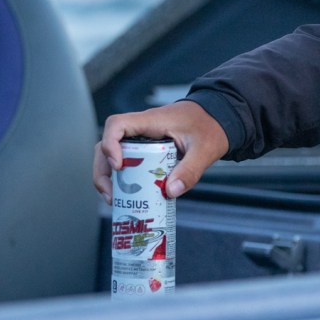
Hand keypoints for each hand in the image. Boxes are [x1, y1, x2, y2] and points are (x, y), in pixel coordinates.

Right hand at [93, 101, 228, 203]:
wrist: (216, 119)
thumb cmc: (209, 127)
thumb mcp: (204, 150)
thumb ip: (190, 170)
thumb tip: (170, 192)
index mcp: (150, 122)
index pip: (116, 124)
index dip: (110, 144)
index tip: (118, 166)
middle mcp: (139, 130)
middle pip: (104, 145)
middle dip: (103, 172)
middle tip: (112, 196)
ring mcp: (139, 140)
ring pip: (110, 155)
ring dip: (108, 178)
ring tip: (115, 200)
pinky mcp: (143, 151)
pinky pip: (125, 163)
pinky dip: (121, 180)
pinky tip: (128, 197)